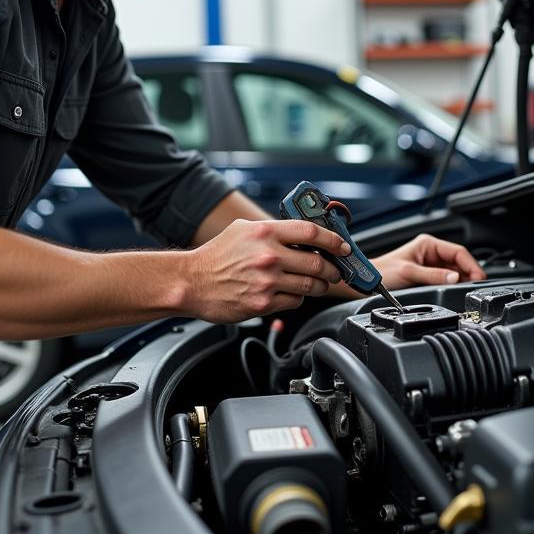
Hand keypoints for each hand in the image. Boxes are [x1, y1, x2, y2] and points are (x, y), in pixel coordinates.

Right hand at [184, 219, 348, 322]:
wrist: (192, 282)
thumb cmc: (216, 255)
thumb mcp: (243, 230)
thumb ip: (272, 230)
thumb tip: (301, 233)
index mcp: (265, 232)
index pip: (312, 232)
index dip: (333, 240)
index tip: (342, 246)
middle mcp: (269, 256)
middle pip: (318, 262)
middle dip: (333, 269)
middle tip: (336, 271)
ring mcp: (267, 281)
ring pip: (310, 285)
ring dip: (320, 286)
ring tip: (319, 284)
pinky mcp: (263, 303)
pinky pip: (294, 302)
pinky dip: (298, 299)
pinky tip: (291, 294)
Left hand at [373, 233, 484, 290]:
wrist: (367, 283)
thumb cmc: (382, 272)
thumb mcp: (410, 273)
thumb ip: (433, 275)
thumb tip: (455, 277)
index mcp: (428, 244)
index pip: (458, 251)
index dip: (471, 265)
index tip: (479, 277)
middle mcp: (431, 252)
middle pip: (459, 262)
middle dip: (469, 274)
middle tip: (476, 287)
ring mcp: (430, 264)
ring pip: (455, 272)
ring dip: (462, 280)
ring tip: (467, 291)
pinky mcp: (428, 276)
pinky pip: (446, 280)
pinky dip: (453, 285)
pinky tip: (456, 292)